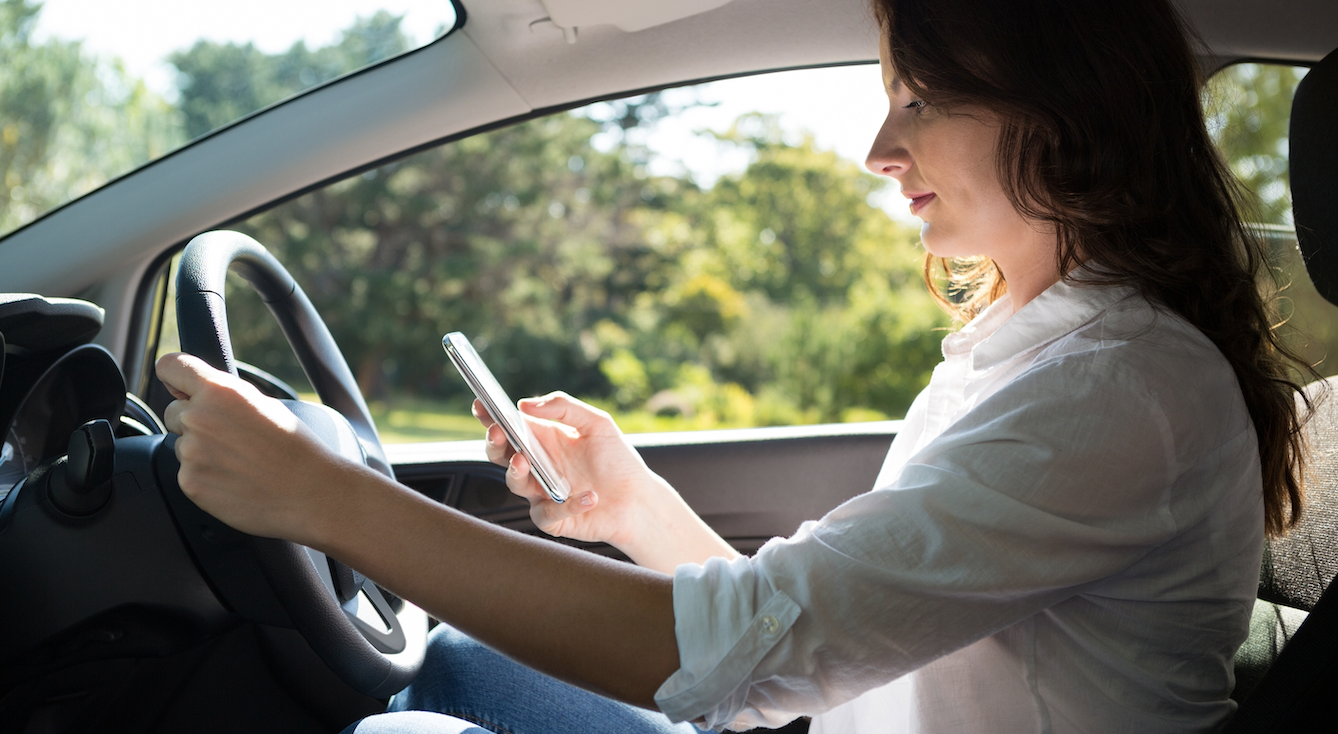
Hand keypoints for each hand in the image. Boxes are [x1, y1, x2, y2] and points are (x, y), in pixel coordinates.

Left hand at [156, 353, 352, 544]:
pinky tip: (235, 479)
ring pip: (181, 445)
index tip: (179, 387)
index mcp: (220, 391)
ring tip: (239, 462)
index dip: (173, 377)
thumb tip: (193, 393)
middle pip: (172, 411)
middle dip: (192, 420)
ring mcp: (191, 452)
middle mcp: (199, 417)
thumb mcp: (266, 404)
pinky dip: (206, 477)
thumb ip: (225, 395)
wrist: (310, 492)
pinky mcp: (190, 482)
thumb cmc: (296, 449)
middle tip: (228, 437)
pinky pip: (188, 473)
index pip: (170, 366)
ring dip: (201, 452)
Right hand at [474, 392, 738, 572]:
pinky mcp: (552, 520)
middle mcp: (537, 466)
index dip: (490, 416)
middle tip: (499, 432)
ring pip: (514, 483)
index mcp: (543, 440)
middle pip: (500, 455)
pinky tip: (588, 496)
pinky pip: (547, 513)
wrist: (638, 500)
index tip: (481, 404)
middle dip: (494, 444)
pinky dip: (567, 505)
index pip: (509, 426)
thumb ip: (563, 407)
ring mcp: (541, 493)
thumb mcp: (596, 423)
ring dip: (517, 472)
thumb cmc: (617, 461)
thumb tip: (524, 405)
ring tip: (525, 461)